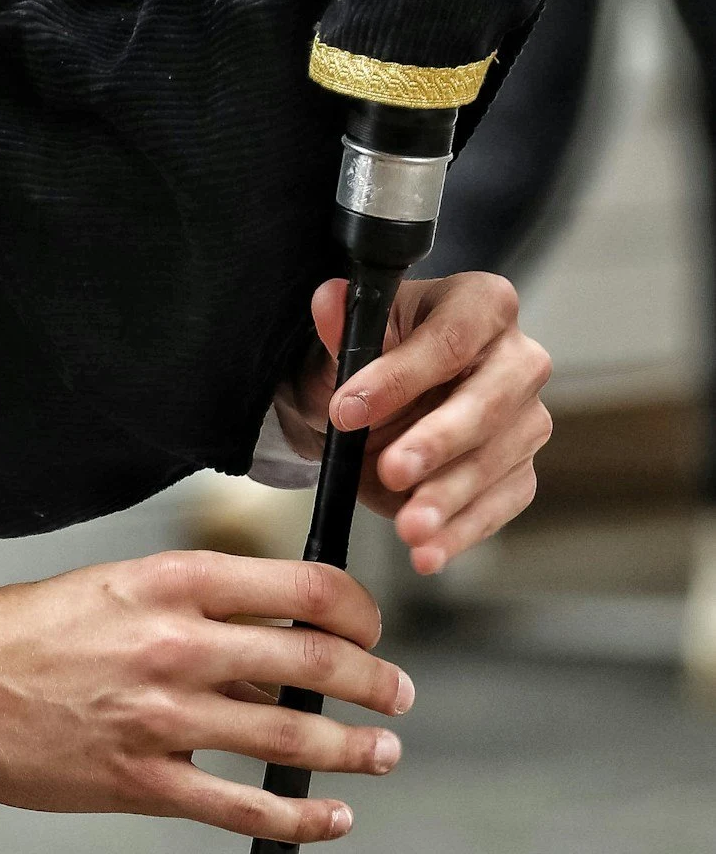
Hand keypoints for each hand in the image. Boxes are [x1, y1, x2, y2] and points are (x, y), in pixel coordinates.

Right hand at [0, 555, 414, 842]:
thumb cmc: (16, 632)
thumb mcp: (114, 588)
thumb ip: (192, 610)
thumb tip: (268, 644)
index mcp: (173, 582)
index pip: (304, 589)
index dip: (359, 612)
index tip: (370, 629)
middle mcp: (178, 645)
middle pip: (317, 661)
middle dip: (375, 682)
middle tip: (396, 695)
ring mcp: (162, 717)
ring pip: (291, 735)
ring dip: (353, 747)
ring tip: (382, 753)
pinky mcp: (140, 779)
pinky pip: (242, 807)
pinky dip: (300, 817)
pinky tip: (331, 817)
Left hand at [275, 272, 552, 574]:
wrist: (377, 409)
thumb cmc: (374, 361)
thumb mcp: (351, 339)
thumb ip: (342, 324)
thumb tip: (328, 300)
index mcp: (483, 305)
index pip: (451, 337)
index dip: (401, 376)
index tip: (348, 410)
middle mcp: (519, 358)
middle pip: (489, 401)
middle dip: (438, 441)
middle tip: (392, 470)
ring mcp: (525, 418)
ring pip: (497, 460)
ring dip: (450, 498)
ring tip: (409, 528)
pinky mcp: (518, 470)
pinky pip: (500, 504)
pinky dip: (461, 533)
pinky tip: (429, 553)